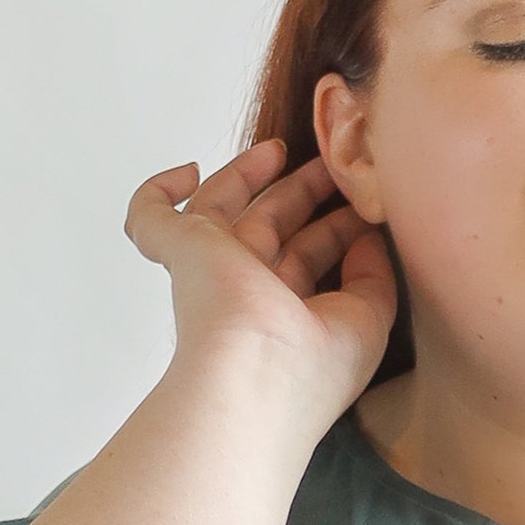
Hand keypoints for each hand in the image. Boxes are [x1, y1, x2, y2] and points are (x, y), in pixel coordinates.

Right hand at [123, 137, 398, 433]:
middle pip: (269, 228)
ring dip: (247, 175)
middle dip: (300, 193)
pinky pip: (150, 215)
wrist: (257, 377)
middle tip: (332, 163)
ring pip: (220, 210)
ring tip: (281, 147)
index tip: (363, 203)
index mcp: (287, 314)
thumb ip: (373, 275)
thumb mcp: (368, 319)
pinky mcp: (181, 249)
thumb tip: (366, 233)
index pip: (308, 260)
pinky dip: (160, 190)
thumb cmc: (312, 366)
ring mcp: (209, 269)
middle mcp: (246, 292)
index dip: (334, 229)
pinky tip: (188, 170)